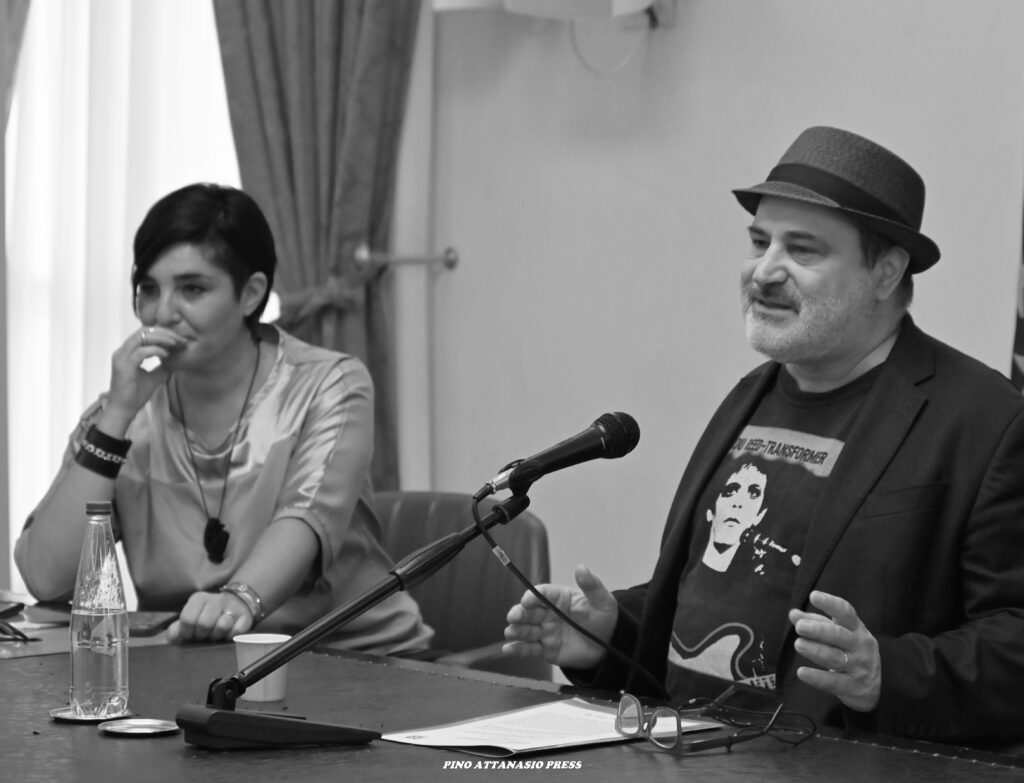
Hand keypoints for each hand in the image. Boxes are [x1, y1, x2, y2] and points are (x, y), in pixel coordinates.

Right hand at [104, 326, 185, 423]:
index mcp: (127, 352)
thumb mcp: (153, 377)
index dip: (162, 333)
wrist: (123, 410)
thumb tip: (176, 361)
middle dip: (164, 332)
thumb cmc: (135, 395)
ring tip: (175, 344)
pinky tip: (166, 355)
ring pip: (142, 337)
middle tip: (179, 339)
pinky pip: (141, 351)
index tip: (178, 339)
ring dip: (161, 338)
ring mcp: (121, 358)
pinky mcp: (124, 366)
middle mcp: (122, 352)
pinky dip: (156, 350)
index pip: (144, 333)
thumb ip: (162, 367)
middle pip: (144, 331)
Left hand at [166, 590, 252, 642]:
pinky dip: (231, 637)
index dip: (187, 633)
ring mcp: (233, 606)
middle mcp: (216, 599)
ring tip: (216, 634)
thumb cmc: (208, 616)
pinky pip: (237, 632)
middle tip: (204, 636)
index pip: (187, 619)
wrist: (236, 604)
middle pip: (204, 624)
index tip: (190, 635)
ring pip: (222, 626)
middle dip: (203, 636)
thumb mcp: (191, 618)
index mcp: (198, 599)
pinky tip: (228, 634)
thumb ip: (177, 629)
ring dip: (218, 635)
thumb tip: (173, 638)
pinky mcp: (246, 616)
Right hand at [502, 564, 617, 669]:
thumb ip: (591, 586)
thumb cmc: (604, 618)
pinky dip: (518, 649)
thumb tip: (581, 567)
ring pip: (527, 630)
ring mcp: (545, 631)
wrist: (608, 646)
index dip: (533, 596)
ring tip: (510, 632)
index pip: (542, 593)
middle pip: (530, 611)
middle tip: (514, 616)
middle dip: (520, 613)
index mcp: (559, 597)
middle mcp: (548, 613)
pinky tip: (508, 649)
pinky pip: (529, 649)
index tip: (528, 599)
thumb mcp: (602, 601)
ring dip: (517, 630)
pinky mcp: (545, 649)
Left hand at [789, 590, 880, 711]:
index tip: (813, 596)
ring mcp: (859, 667)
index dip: (830, 603)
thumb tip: (793, 614)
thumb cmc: (850, 651)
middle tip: (799, 626)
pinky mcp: (853, 687)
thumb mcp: (838, 634)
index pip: (846, 613)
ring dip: (816, 650)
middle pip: (839, 635)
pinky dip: (817, 678)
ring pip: (836, 658)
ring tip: (798, 644)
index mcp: (856, 628)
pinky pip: (834, 682)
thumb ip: (815, 623)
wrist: (876, 686)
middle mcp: (860, 646)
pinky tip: (801, 672)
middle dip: (818, 630)